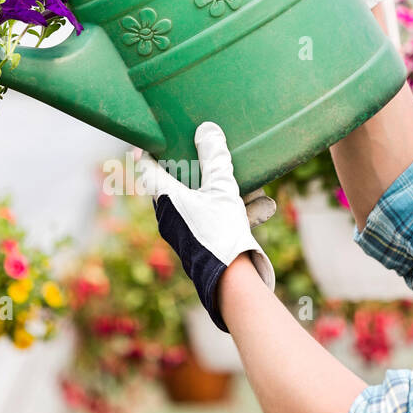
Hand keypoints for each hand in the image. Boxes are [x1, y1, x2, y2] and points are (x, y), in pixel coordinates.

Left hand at [135, 122, 275, 332]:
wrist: (230, 282)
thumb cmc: (219, 231)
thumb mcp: (222, 189)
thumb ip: (215, 159)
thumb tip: (207, 129)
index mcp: (166, 199)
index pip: (149, 169)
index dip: (150, 152)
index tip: (153, 140)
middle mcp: (171, 215)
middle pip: (179, 184)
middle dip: (201, 170)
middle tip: (208, 154)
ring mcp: (186, 231)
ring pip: (206, 202)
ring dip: (231, 192)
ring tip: (255, 187)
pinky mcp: (203, 243)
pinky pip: (218, 219)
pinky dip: (239, 211)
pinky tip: (264, 207)